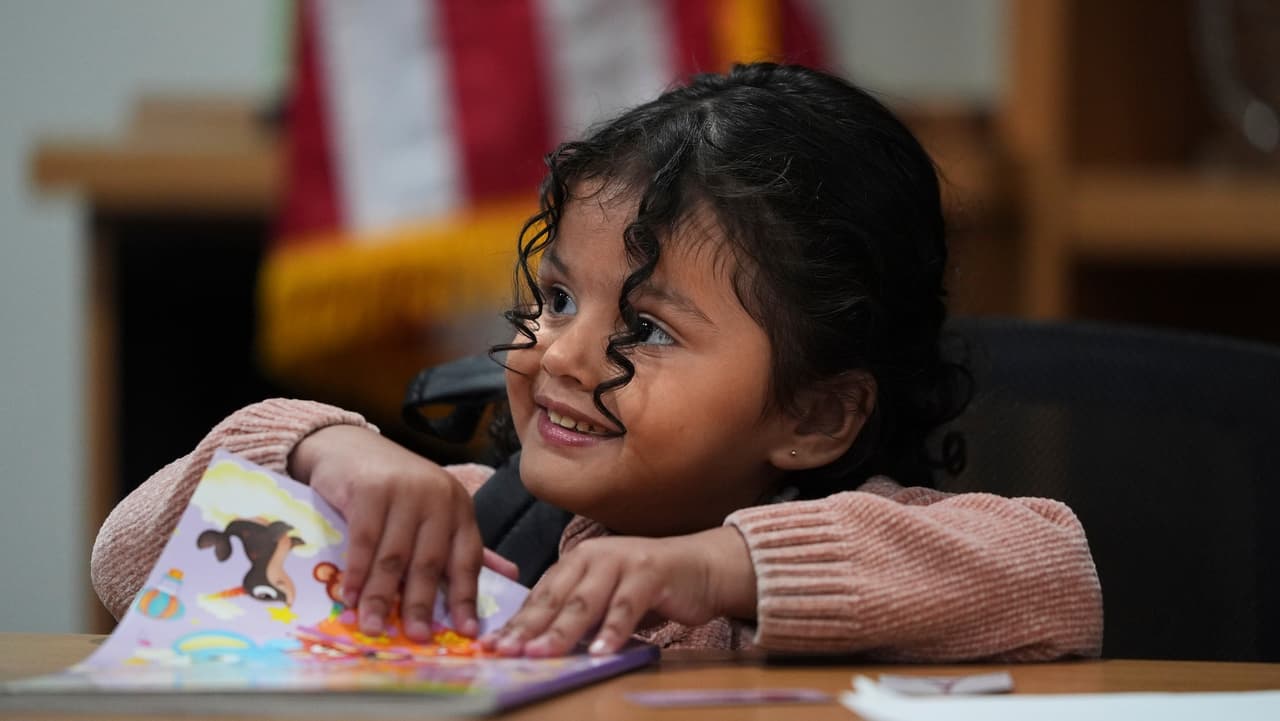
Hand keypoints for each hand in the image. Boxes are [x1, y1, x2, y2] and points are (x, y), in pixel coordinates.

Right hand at [288, 425, 499, 640]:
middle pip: (430, 562)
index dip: (466, 597)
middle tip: (415, 637)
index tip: (466, 632)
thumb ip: (463, 546)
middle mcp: (438, 498)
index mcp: (460, 509)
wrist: (349, 448)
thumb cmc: (395, 488)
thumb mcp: (433, 513)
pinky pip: (364, 541)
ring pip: (394, 556)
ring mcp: (405, 491)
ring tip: (373, 627)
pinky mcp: (371, 489)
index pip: (468, 559)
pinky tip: (351, 596)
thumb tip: (510, 575)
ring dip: (382, 597)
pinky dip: (357, 573)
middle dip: (422, 605)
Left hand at [480, 526, 756, 656]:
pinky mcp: (649, 573)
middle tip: (507, 652)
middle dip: (529, 628)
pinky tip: (600, 652)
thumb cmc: (648, 586)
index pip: (541, 596)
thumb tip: (537, 645)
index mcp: (576, 561)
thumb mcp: (605, 596)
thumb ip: (577, 613)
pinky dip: (612, 630)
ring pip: (586, 602)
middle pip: (556, 598)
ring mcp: (621, 562)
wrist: (699, 566)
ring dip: (562, 631)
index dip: (517, 623)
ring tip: (542, 655)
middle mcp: (593, 556)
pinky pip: (626, 606)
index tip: (494, 646)